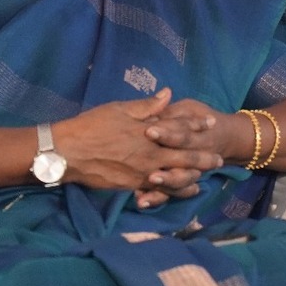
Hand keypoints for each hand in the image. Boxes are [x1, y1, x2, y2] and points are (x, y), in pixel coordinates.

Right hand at [52, 90, 221, 209]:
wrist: (67, 152)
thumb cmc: (92, 126)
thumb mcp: (120, 109)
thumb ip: (147, 106)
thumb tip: (168, 94)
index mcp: (149, 131)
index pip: (179, 127)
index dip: (196, 125)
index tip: (210, 123)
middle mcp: (151, 153)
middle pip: (184, 155)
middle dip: (203, 156)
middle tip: (219, 159)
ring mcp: (143, 172)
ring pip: (176, 177)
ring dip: (193, 176)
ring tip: (206, 177)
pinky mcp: (133, 185)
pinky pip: (160, 191)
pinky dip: (175, 191)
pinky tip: (184, 192)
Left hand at [139, 98, 239, 206]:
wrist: (228, 137)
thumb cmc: (203, 119)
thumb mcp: (190, 109)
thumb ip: (173, 111)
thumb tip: (154, 108)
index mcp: (199, 135)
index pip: (182, 134)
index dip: (167, 132)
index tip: (148, 130)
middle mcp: (196, 155)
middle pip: (182, 163)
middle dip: (166, 168)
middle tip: (150, 173)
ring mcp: (189, 170)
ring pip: (180, 181)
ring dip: (165, 184)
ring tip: (149, 185)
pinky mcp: (180, 181)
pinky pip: (171, 193)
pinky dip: (156, 198)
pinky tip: (142, 201)